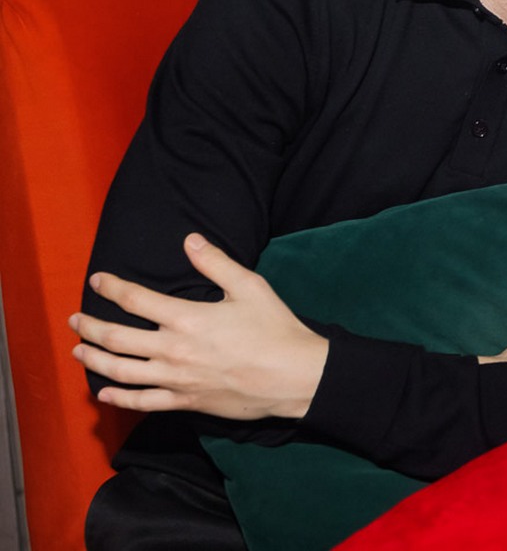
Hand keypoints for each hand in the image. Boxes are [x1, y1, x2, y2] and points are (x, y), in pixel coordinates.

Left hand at [70, 234, 328, 420]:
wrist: (293, 375)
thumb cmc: (275, 329)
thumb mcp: (250, 287)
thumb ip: (216, 263)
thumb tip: (190, 241)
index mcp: (187, 318)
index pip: (135, 300)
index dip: (112, 288)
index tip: (98, 281)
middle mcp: (173, 350)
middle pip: (116, 338)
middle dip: (90, 326)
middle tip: (75, 319)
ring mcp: (176, 379)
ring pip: (121, 371)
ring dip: (94, 360)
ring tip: (79, 351)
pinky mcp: (185, 401)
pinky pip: (142, 402)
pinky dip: (119, 399)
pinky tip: (105, 394)